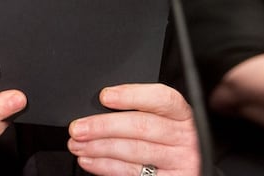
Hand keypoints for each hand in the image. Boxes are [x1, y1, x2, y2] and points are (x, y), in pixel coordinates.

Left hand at [68, 83, 198, 175]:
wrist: (180, 169)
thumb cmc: (164, 138)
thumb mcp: (160, 119)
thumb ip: (138, 110)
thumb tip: (100, 106)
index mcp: (181, 114)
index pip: (162, 98)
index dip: (132, 95)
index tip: (104, 96)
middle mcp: (185, 137)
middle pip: (141, 125)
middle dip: (103, 126)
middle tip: (78, 128)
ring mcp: (180, 160)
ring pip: (135, 150)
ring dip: (99, 148)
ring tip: (77, 146)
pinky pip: (134, 173)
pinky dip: (107, 167)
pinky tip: (90, 161)